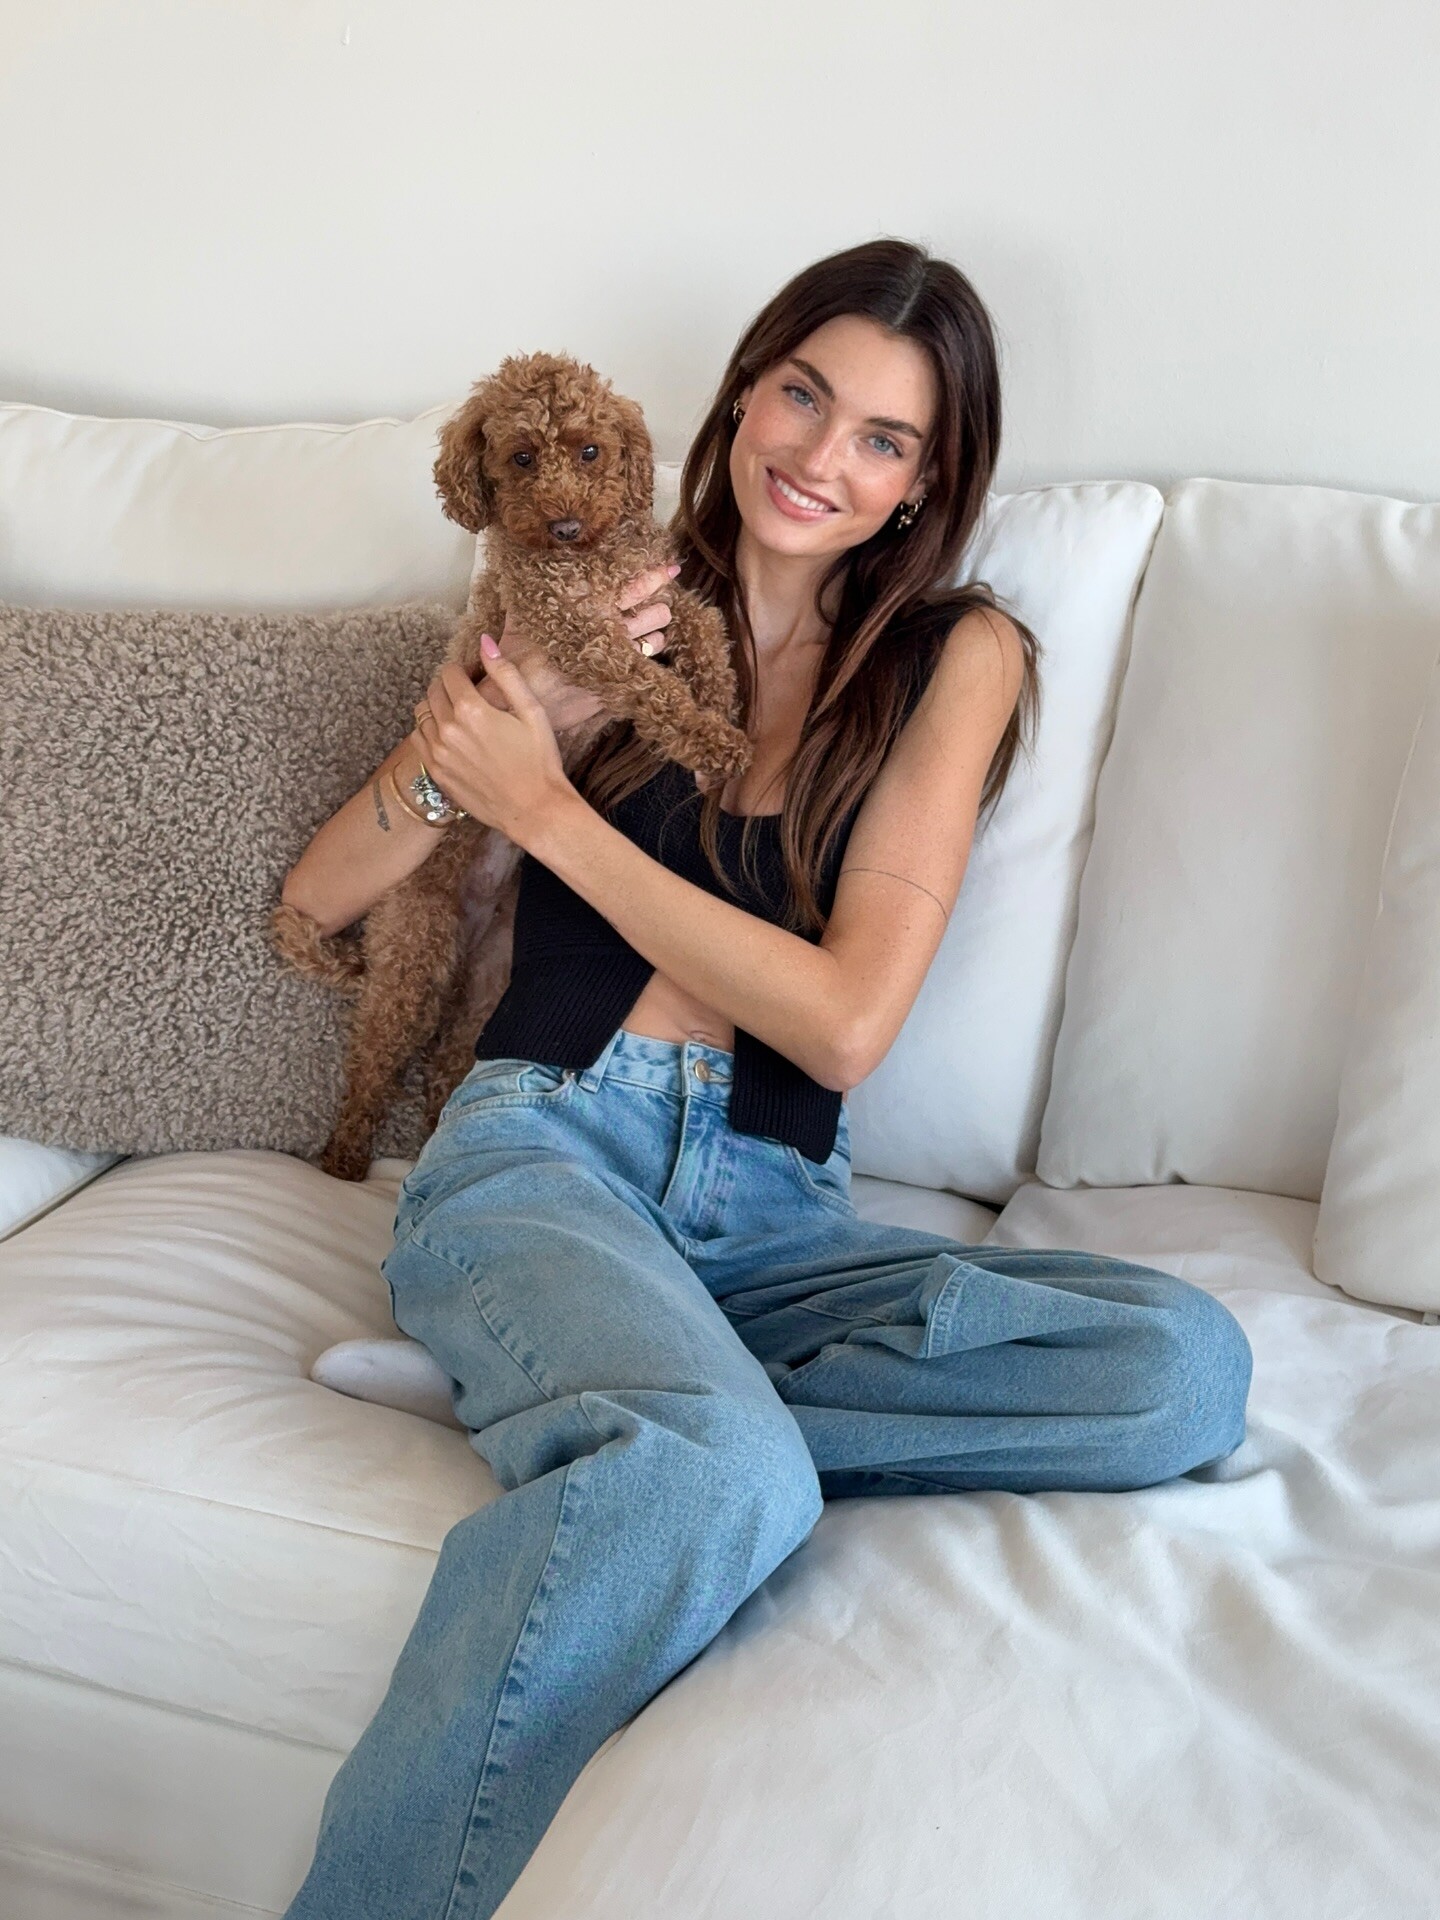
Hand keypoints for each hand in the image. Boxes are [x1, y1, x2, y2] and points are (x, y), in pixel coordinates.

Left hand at [412, 645, 576, 847]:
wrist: (534, 809)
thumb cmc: (539, 760)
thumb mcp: (532, 712)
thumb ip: (506, 674)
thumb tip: (485, 641)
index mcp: (472, 709)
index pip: (449, 673)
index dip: (461, 670)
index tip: (472, 676)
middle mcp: (448, 729)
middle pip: (433, 691)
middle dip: (447, 686)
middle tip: (466, 693)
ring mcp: (439, 753)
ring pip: (422, 714)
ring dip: (436, 707)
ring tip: (458, 715)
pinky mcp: (437, 772)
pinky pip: (419, 739)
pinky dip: (429, 730)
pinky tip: (449, 735)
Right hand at [476, 562, 679, 727]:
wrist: (514, 702)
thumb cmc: (514, 658)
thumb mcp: (519, 620)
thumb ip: (531, 596)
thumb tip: (527, 570)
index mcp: (588, 613)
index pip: (631, 590)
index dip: (653, 578)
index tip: (669, 570)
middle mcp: (607, 637)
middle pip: (651, 615)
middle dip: (658, 609)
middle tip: (658, 605)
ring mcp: (614, 664)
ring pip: (652, 643)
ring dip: (654, 636)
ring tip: (653, 632)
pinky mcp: (615, 688)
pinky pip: (641, 672)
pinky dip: (644, 663)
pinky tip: (641, 657)